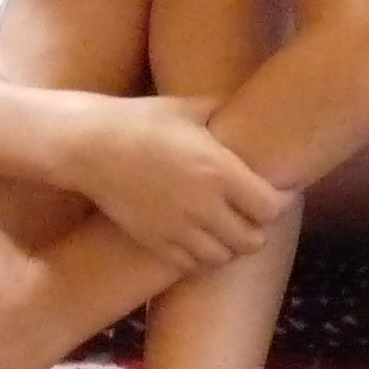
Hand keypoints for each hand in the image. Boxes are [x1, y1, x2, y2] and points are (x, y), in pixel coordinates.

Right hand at [78, 99, 296, 271]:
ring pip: (224, 258)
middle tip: (251, 213)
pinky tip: (198, 238)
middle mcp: (204, 206)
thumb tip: (247, 103)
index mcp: (219, 171)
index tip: (277, 192)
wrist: (88, 146)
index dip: (280, 202)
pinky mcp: (155, 242)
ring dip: (230, 246)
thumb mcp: (186, 107)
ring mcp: (178, 229)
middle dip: (258, 228)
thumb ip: (223, 109)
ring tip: (226, 229)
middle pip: (252, 240)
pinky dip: (201, 257)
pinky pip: (192, 265)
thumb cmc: (140, 120)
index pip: (271, 207)